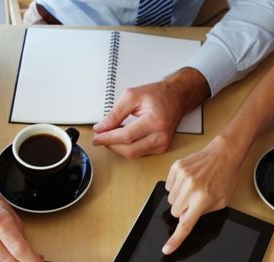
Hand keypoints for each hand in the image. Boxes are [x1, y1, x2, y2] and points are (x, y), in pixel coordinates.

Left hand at [92, 67, 209, 157]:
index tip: (96, 137)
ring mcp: (163, 144)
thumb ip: (115, 113)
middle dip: (111, 145)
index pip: (126, 136)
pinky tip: (122, 138)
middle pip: (129, 150)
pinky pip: (140, 153)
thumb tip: (101, 127)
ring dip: (118, 147)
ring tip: (110, 136)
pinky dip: (128, 147)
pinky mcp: (162, 148)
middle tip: (100, 137)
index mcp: (155, 121)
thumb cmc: (159, 94)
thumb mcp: (132, 96)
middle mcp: (161, 136)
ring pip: (133, 154)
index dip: (108, 138)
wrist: (177, 97)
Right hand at [162, 136, 244, 254]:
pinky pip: (168, 185)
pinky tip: (188, 180)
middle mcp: (190, 188)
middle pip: (174, 212)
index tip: (167, 249)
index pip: (185, 225)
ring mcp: (182, 176)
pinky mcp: (176, 167)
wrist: (223, 154)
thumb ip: (203, 213)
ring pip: (170, 199)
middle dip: (183, 210)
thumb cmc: (225, 177)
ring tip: (193, 188)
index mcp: (203, 199)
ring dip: (179, 198)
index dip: (175, 240)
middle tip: (194, 201)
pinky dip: (176, 186)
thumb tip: (186, 219)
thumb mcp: (221, 201)